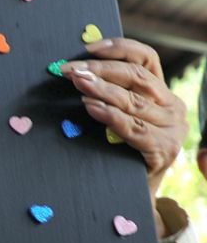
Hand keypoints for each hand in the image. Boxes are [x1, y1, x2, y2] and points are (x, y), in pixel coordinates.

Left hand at [62, 37, 187, 198]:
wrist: (134, 195)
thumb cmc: (120, 152)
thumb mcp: (120, 118)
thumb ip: (111, 95)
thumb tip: (77, 70)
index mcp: (163, 93)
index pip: (147, 58)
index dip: (119, 48)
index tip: (87, 48)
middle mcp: (173, 107)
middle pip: (137, 77)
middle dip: (100, 70)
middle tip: (69, 69)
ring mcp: (172, 130)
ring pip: (134, 101)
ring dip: (101, 89)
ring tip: (76, 82)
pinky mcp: (164, 150)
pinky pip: (133, 128)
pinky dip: (110, 115)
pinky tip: (90, 107)